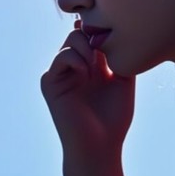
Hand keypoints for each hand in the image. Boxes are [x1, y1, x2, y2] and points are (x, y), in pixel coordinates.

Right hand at [40, 20, 135, 160]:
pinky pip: (62, 57)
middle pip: (81, 32)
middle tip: (106, 49)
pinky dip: (77, 59)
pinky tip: (87, 73)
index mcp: (93, 66)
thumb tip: (121, 31)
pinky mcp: (50, 83)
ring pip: (71, 40)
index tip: (117, 32)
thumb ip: (121, 57)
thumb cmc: (114, 119)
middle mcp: (76, 67)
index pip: (93, 36)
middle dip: (95, 35)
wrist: (99, 145)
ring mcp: (62, 74)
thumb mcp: (124, 82)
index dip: (103, 30)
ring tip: (97, 64)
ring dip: (87, 46)